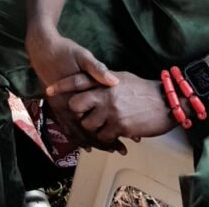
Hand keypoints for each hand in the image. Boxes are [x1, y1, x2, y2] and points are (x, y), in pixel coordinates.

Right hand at [25, 25, 121, 150]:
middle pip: (85, 134)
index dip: (109, 137)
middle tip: (120, 149)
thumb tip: (114, 81)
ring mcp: (60, 108)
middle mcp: (65, 107)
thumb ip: (98, 69)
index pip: (93, 126)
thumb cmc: (64, 51)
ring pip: (76, 134)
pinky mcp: (56, 105)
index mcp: (74, 97)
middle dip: (103, 143)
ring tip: (107, 148)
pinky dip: (77, 136)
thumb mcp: (83, 56)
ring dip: (91, 142)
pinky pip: (66, 127)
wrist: (42, 48)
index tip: (124, 142)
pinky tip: (85, 141)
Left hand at [53, 71, 176, 143]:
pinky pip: (102, 136)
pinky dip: (105, 138)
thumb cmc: (144, 89)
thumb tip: (95, 80)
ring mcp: (112, 111)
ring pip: (88, 123)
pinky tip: (112, 136)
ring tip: (101, 126)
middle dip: (77, 112)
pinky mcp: (120, 126)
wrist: (166, 102)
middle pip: (76, 104)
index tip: (49, 90)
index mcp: (105, 80)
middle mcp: (105, 94)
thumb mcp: (123, 77)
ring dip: (91, 127)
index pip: (78, 81)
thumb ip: (106, 79)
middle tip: (83, 115)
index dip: (62, 85)